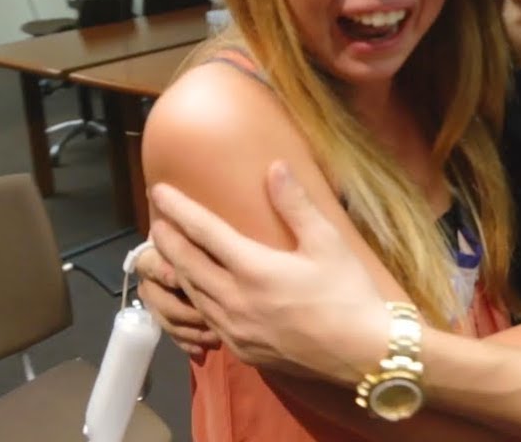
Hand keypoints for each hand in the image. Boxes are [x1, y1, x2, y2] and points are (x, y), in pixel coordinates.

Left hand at [150, 161, 388, 383]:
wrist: (364, 354)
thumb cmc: (349, 293)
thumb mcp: (327, 242)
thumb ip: (296, 204)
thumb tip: (275, 167)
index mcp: (253, 269)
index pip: (205, 232)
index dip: (179, 209)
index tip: (159, 192)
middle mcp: (235, 301)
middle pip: (187, 264)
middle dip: (168, 241)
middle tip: (155, 221)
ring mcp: (235, 330)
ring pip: (193, 295)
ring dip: (177, 270)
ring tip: (169, 252)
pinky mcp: (242, 351)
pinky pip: (207, 320)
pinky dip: (195, 299)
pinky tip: (198, 292)